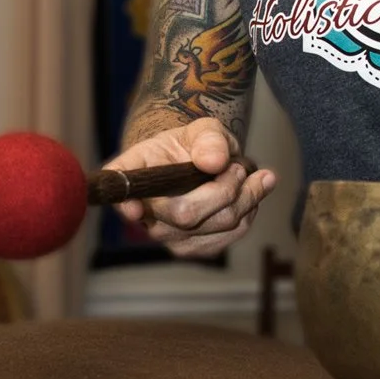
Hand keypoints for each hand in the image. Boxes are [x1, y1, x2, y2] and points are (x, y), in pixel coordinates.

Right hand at [108, 118, 277, 258]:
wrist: (199, 166)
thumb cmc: (192, 146)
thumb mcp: (202, 130)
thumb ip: (209, 139)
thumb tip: (213, 162)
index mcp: (133, 172)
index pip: (121, 190)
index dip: (126, 203)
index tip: (134, 209)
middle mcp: (141, 210)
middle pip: (185, 213)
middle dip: (225, 189)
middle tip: (240, 168)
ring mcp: (164, 234)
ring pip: (215, 225)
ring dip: (246, 199)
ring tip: (258, 177)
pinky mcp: (190, 248)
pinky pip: (229, 236)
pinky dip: (248, 212)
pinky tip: (248, 194)